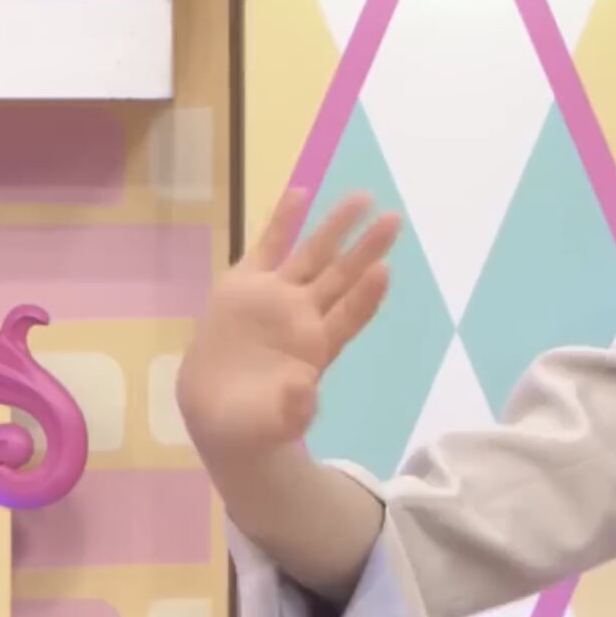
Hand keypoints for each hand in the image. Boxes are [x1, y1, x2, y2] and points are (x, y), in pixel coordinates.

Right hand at [176, 189, 400, 462]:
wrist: (220, 415)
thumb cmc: (255, 423)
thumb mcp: (272, 422)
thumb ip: (292, 408)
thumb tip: (306, 392)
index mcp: (318, 349)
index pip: (349, 316)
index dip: (365, 296)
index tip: (384, 270)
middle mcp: (305, 317)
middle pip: (342, 278)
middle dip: (366, 248)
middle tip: (395, 220)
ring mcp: (276, 298)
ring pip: (313, 256)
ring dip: (335, 227)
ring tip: (362, 197)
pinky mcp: (244, 287)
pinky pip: (267, 248)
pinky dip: (282, 221)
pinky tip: (300, 192)